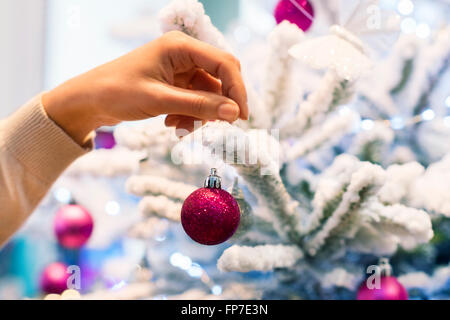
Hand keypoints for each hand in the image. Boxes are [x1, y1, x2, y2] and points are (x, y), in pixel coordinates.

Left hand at [42, 31, 247, 144]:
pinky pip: (194, 100)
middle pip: (219, 77)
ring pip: (208, 92)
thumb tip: (234, 113)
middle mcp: (183, 54)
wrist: (89, 100)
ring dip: (201, 113)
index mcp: (180, 46)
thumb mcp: (160, 101)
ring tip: (181, 129)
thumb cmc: (118, 92)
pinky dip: (189, 115)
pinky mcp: (174, 83)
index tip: (241, 117)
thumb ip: (199, 105)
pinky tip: (172, 125)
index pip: (224, 63)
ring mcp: (179, 69)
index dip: (238, 89)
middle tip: (218, 127)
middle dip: (219, 103)